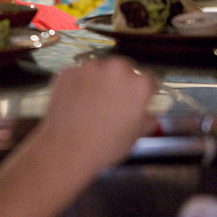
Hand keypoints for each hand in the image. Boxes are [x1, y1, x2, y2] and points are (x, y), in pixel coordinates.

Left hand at [37, 55, 159, 170]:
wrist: (66, 149)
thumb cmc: (106, 146)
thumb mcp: (135, 137)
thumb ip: (147, 120)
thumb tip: (150, 115)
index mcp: (138, 83)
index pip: (148, 79)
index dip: (142, 91)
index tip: (135, 101)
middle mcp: (116, 68)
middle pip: (123, 68)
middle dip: (120, 80)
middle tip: (112, 101)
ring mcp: (90, 67)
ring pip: (99, 68)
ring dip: (99, 79)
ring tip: (91, 102)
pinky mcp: (68, 70)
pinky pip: (78, 74)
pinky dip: (79, 84)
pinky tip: (75, 102)